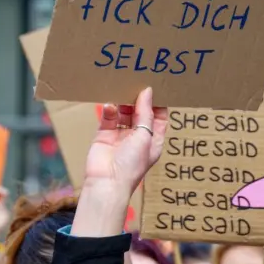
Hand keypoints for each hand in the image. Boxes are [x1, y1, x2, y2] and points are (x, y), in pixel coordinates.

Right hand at [82, 87, 168, 204]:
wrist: (107, 181)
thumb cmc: (131, 164)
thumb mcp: (146, 136)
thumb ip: (145, 113)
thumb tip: (147, 92)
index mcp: (153, 140)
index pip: (158, 117)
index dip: (158, 102)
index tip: (157, 86)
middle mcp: (137, 137)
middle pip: (140, 113)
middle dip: (140, 99)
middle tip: (139, 81)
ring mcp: (120, 136)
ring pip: (123, 113)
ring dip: (124, 103)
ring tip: (123, 88)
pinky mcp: (104, 135)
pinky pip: (108, 118)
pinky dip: (109, 110)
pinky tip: (110, 105)